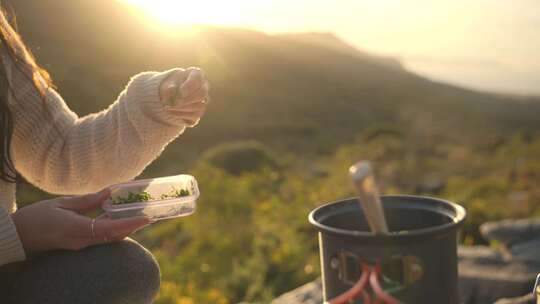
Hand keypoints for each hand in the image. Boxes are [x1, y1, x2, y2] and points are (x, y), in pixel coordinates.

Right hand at [11, 189, 149, 252]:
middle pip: (113, 236)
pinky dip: (112, 228)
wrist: (17, 236)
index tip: (145, 219)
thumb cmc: (36, 217)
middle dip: (133, 226)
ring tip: (138, 214)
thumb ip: (88, 200)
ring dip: (124, 228)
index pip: (109, 228)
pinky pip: (100, 238)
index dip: (129, 224)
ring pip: (108, 238)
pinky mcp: (78, 244)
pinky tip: (117, 216)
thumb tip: (110, 192)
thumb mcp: (62, 203)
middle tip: (148, 215)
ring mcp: (80, 245)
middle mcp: (81, 241)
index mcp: (76, 229)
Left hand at [159, 67, 209, 126]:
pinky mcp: (200, 111)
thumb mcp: (167, 85)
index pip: (198, 77)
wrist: (169, 96)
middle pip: (202, 93)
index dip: (190, 86)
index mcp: (196, 74)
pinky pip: (195, 115)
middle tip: (175, 102)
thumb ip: (169, 87)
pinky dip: (182, 114)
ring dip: (183, 108)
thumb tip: (172, 90)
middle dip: (187, 99)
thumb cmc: (170, 86)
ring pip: (200, 106)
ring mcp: (204, 99)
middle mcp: (203, 86)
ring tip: (168, 107)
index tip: (181, 92)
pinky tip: (171, 112)